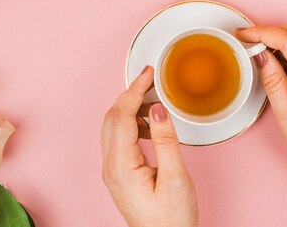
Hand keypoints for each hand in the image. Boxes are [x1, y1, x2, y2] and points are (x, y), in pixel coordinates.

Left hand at [101, 65, 197, 226]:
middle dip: (129, 94)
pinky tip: (151, 126)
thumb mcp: (176, 178)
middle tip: (149, 79)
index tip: (147, 73)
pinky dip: (132, 124)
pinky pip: (119, 139)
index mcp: (121, 165)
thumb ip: (166, 141)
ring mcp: (113, 170)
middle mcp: (111, 166)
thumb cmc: (171, 220)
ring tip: (153, 100)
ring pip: (113, 127)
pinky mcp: (120, 174)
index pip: (121, 115)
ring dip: (130, 108)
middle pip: (112, 117)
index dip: (134, 90)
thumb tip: (157, 109)